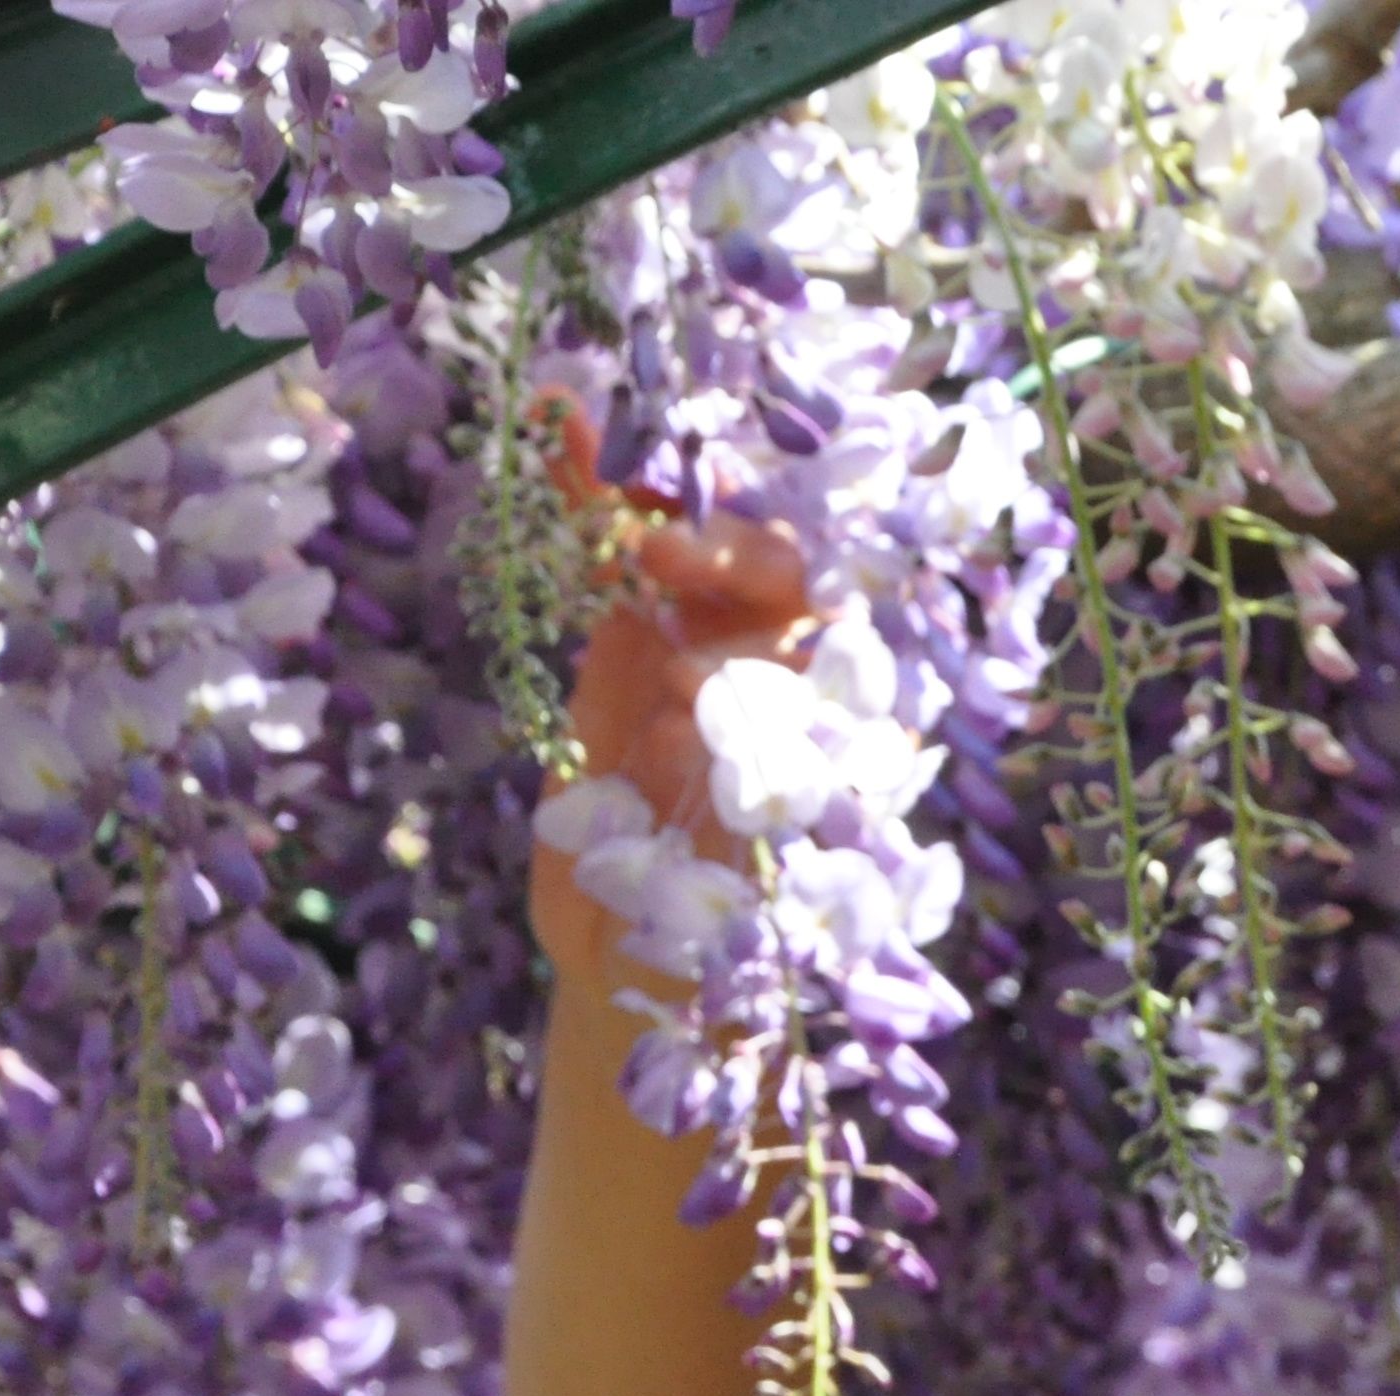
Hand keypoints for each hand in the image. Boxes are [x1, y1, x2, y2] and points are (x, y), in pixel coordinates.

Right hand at [529, 397, 813, 982]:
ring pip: (695, 547)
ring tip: (585, 444)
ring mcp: (709, 647)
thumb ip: (731, 810)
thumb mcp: (741, 905)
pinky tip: (559, 422)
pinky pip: (622, 559)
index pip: (833, 627)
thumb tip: (692, 717)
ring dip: (649, 491)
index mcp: (840, 729)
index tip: (707, 601)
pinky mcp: (634, 643)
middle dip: (719, 550)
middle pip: (774, 572)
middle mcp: (785, 673)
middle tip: (659, 559)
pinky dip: (595, 494)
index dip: (777, 593)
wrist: (641, 969)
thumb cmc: (722, 954)